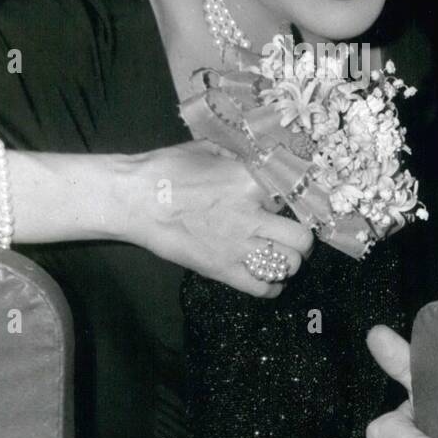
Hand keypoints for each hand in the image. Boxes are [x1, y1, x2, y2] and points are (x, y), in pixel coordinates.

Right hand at [125, 139, 314, 296]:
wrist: (134, 199)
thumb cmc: (168, 168)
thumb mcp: (211, 149)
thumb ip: (244, 155)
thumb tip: (269, 154)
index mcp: (251, 180)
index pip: (298, 195)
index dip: (299, 199)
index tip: (294, 201)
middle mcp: (252, 216)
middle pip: (303, 238)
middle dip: (301, 237)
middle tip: (290, 232)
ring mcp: (238, 247)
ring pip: (290, 265)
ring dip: (288, 259)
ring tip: (277, 251)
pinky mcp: (223, 271)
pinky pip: (265, 288)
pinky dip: (272, 284)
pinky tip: (265, 273)